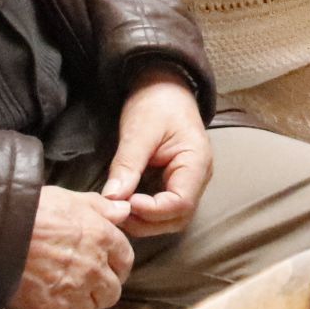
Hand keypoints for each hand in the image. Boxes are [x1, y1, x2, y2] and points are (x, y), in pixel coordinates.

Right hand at [8, 186, 133, 308]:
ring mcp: (74, 295)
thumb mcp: (67, 198)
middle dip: (97, 290)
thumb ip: (99, 207)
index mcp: (101, 239)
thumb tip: (124, 210)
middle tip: (78, 284)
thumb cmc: (28, 212)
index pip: (125, 261)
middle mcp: (93, 269)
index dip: (115, 266)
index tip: (105, 268)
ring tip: (58, 297)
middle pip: (110, 293)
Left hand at [100, 76, 211, 237]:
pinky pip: (163, 207)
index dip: (153, 210)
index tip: (125, 203)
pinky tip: (124, 205)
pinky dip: (144, 213)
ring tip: (117, 210)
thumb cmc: (156, 103)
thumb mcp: (139, 131)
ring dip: (145, 221)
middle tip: (116, 213)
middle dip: (147, 221)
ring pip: (171, 218)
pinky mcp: (174, 183)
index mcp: (197, 162)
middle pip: (178, 218)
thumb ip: (127, 165)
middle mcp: (198, 178)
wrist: (164, 86)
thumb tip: (112, 198)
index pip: (181, 203)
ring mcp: (188, 182)